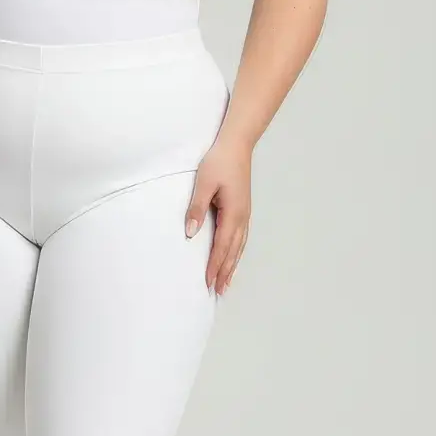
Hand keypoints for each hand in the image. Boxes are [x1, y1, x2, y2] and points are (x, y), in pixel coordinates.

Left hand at [184, 134, 250, 296]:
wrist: (237, 144)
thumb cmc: (220, 161)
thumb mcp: (203, 183)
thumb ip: (196, 208)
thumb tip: (190, 233)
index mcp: (233, 213)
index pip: (221, 247)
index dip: (214, 266)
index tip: (208, 283)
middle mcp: (242, 217)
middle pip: (233, 251)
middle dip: (224, 272)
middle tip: (217, 291)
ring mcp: (245, 213)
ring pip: (239, 246)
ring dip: (232, 265)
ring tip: (226, 282)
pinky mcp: (243, 208)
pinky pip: (241, 237)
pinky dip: (237, 252)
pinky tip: (233, 257)